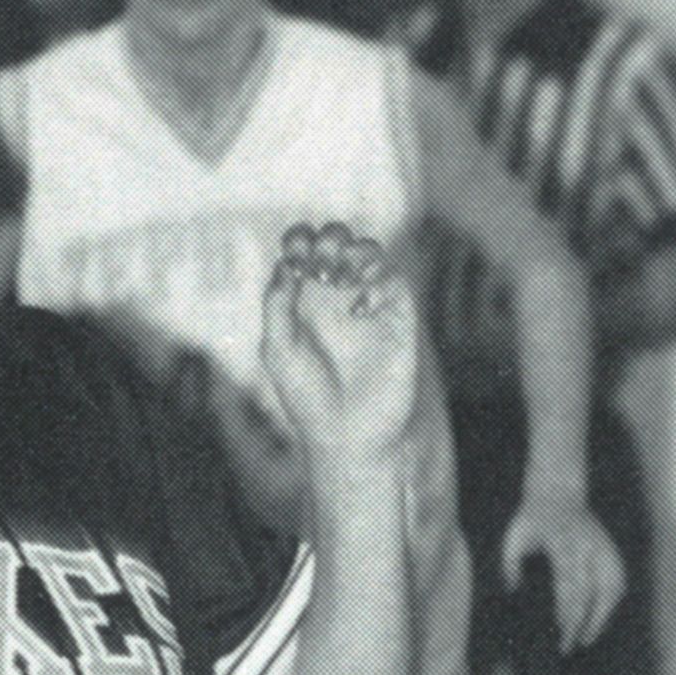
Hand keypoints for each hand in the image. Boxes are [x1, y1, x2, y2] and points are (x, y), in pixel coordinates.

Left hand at [261, 223, 417, 467]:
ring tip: (337, 274)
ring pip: (368, 253)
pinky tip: (358, 303)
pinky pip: (393, 279)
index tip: (294, 252)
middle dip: (328, 240)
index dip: (299, 241)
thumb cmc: (308, 398)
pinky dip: (376, 278)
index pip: (305, 253)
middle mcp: (338, 299)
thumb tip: (281, 266)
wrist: (349, 433)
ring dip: (353, 251)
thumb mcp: (278, 351)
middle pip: (337, 244)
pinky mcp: (399, 318)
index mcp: (306, 303)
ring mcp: (370, 306)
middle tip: (318, 262)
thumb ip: (276, 306)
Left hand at [501, 491, 626, 651]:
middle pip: (590, 591)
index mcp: (563, 543)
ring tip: (588, 638)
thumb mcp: (513, 536)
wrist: (559, 489)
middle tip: (569, 647)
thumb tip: (512, 591)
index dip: (568, 611)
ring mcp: (603, 546)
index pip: (570, 584)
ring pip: (613, 586)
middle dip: (582, 622)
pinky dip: (613, 601)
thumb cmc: (531, 517)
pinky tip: (601, 619)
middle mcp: (587, 545)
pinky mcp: (611, 548)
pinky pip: (618, 579)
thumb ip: (510, 564)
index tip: (561, 632)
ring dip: (603, 615)